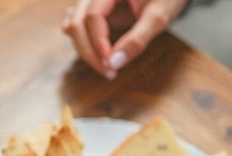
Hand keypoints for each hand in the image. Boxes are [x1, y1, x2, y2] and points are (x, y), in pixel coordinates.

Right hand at [61, 0, 186, 78]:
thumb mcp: (158, 17)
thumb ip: (137, 39)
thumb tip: (114, 63)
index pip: (92, 16)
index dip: (98, 42)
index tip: (111, 64)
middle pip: (77, 23)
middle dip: (89, 51)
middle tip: (109, 72)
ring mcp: (90, 0)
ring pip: (73, 26)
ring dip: (85, 49)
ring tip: (107, 67)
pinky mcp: (91, 9)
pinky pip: (75, 25)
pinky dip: (83, 42)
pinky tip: (100, 54)